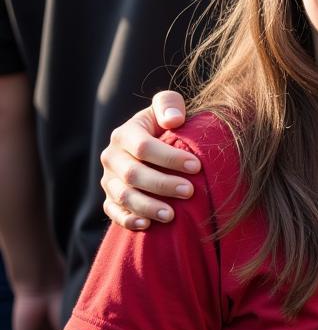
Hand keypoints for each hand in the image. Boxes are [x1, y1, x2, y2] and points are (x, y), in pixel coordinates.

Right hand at [100, 91, 199, 230]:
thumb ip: (169, 104)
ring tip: (171, 215)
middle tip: (189, 192)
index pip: (144, 147)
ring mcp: (108, 180)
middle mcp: (111, 157)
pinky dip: (128, 220)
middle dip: (162, 184)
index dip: (170, 158)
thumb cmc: (166, 124)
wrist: (153, 145)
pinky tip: (147, 225)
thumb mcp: (167, 106)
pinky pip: (113, 212)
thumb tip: (174, 120)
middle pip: (133, 175)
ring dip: (147, 207)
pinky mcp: (109, 198)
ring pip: (123, 197)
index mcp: (124, 134)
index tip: (196, 166)